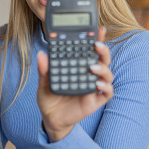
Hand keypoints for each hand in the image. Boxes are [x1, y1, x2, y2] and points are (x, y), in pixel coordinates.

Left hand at [37, 27, 113, 141]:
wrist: (51, 118)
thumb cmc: (49, 98)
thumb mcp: (43, 82)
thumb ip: (44, 70)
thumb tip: (41, 55)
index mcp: (78, 66)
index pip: (89, 50)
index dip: (96, 39)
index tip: (98, 29)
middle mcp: (89, 74)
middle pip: (102, 59)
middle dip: (103, 50)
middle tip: (97, 44)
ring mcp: (93, 87)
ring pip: (107, 74)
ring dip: (103, 68)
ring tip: (92, 67)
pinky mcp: (95, 100)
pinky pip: (107, 93)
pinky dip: (106, 87)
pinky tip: (98, 84)